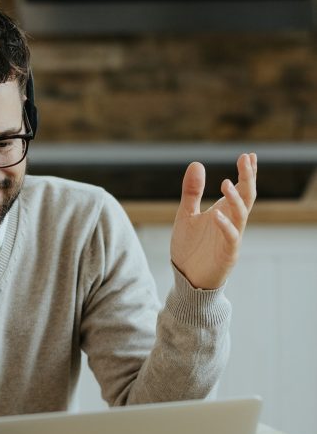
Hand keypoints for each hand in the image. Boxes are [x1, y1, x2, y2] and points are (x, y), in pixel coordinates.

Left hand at [170, 153, 256, 289]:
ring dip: (235, 200)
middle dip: (248, 179)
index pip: (241, 189)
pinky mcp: (227, 255)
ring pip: (241, 216)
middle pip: (247, 198)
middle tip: (246, 160)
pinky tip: (216, 215)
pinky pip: (230, 238)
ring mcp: (231, 239)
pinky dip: (225, 226)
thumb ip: (192, 192)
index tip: (247, 155)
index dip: (246, 173)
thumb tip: (197, 163)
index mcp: (224, 212)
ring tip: (226, 183)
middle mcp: (231, 223)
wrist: (186, 278)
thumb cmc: (189, 248)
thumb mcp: (186, 215)